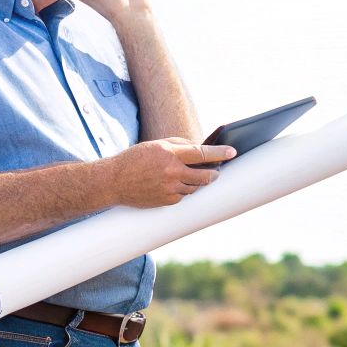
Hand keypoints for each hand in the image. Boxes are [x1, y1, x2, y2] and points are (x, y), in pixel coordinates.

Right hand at [103, 137, 236, 206]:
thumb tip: (199, 149)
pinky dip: (183, 190)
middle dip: (214, 174)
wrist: (114, 181)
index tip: (232, 152)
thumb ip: (179, 145)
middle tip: (217, 172)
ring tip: (192, 176)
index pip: (202, 153)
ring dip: (197, 182)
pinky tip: (176, 185)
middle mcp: (172, 172)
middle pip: (204, 176)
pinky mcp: (167, 201)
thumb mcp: (156, 145)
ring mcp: (170, 189)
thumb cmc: (135, 159)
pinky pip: (183, 196)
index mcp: (170, 154)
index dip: (220, 153)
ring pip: (194, 187)